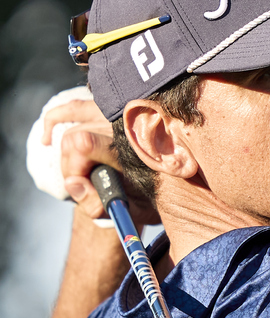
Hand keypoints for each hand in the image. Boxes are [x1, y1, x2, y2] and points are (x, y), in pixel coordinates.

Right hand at [42, 94, 159, 226]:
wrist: (174, 181)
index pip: (83, 143)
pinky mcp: (104, 109)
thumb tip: (73, 184)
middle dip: (72, 168)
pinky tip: (47, 139)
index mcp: (130, 143)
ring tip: (81, 175)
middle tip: (86, 187)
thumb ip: (99, 203)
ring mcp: (112, 112)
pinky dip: (55, 120)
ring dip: (69, 155)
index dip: (75, 171)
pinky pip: (72, 107)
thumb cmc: (152, 197)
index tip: (85, 191)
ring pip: (73, 128)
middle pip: (74, 138)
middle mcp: (120, 122)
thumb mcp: (131, 209)